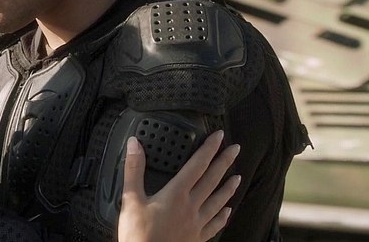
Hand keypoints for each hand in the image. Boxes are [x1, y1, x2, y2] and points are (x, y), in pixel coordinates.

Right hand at [118, 130, 240, 241]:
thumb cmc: (138, 234)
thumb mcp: (130, 199)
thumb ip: (134, 170)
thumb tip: (134, 145)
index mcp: (176, 194)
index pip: (197, 165)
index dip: (209, 149)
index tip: (218, 136)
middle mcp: (191, 206)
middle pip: (212, 180)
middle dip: (225, 162)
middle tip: (236, 149)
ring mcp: (196, 223)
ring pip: (218, 201)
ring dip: (228, 187)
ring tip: (237, 177)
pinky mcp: (196, 238)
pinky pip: (214, 224)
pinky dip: (223, 216)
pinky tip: (228, 211)